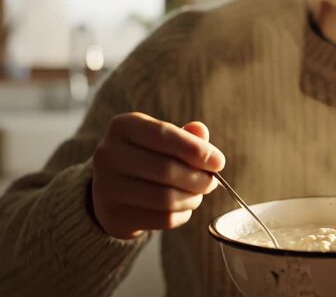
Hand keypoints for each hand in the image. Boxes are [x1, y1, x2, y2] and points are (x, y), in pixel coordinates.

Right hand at [91, 112, 224, 238]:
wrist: (111, 189)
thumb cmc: (146, 157)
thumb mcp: (162, 139)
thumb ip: (185, 135)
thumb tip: (201, 131)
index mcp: (123, 126)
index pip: (165, 135)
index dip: (197, 150)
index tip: (219, 162)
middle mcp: (109, 154)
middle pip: (167, 170)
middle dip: (199, 178)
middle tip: (211, 182)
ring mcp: (107, 187)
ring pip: (166, 198)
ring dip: (193, 198)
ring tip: (198, 194)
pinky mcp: (114, 215)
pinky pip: (162, 218)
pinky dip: (182, 214)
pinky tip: (184, 207)